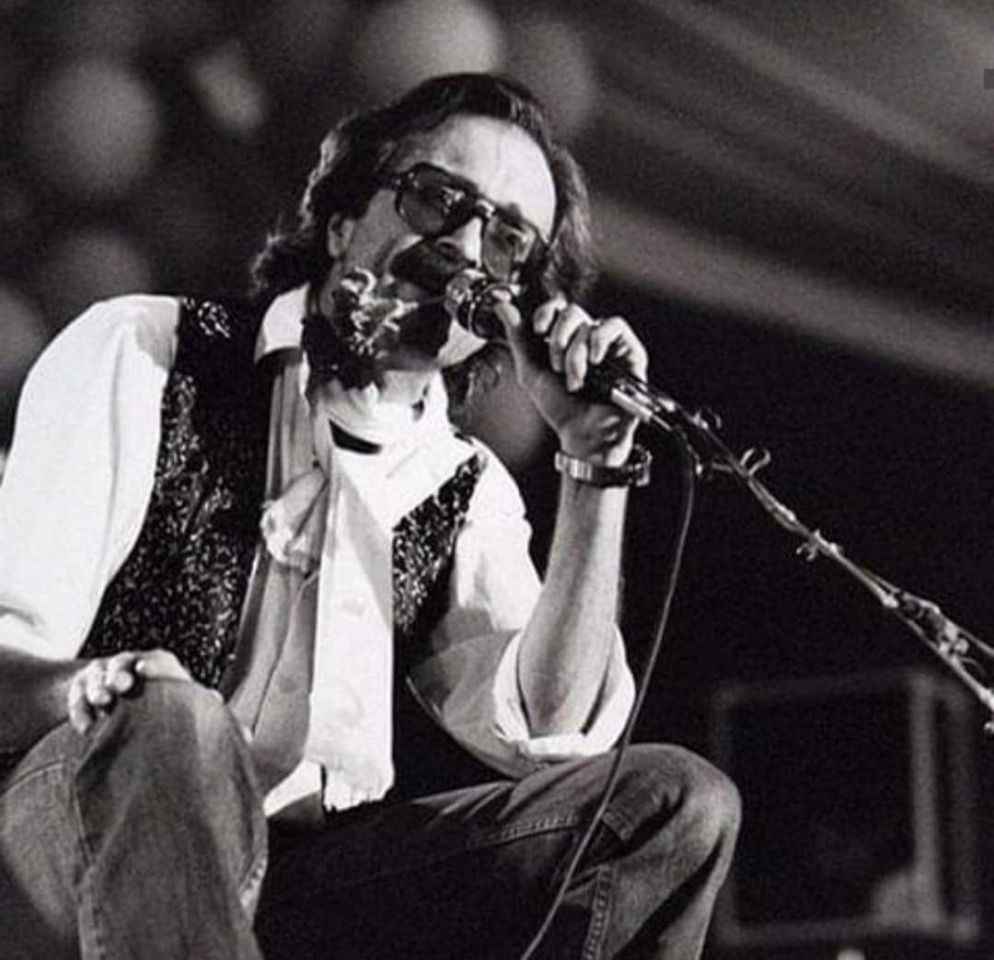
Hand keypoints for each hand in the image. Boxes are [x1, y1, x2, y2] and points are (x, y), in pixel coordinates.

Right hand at [66, 649, 192, 733]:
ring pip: (96, 675)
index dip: (153, 664)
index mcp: (157, 666)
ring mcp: (103, 674)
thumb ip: (194, 700)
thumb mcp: (175, 698)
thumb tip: (216, 699)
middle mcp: (129, 665)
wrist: (118, 703)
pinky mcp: (81, 688)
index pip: (158, 660)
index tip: (144, 670)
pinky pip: (76, 696)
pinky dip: (80, 710)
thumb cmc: (157, 701)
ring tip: (102, 701)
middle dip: (120, 672)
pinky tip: (86, 728)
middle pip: (122, 663)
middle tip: (120, 686)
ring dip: (98, 687)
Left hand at [497, 296, 648, 465]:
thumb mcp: (530, 372)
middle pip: (571, 311)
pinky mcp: (630, 351)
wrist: (584, 433)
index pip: (556, 308)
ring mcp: (608, 344)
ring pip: (589, 324)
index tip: (537, 330)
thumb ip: (518, 339)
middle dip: (559, 338)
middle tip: (556, 366)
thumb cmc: (562, 408)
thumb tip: (503, 308)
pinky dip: (600, 341)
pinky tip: (595, 362)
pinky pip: (616, 326)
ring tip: (575, 380)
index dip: (545, 313)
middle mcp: (586, 339)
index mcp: (564, 340)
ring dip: (576, 354)